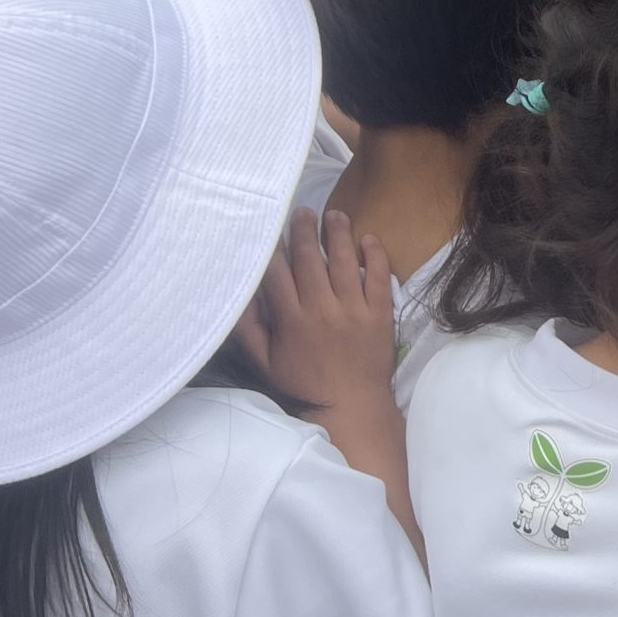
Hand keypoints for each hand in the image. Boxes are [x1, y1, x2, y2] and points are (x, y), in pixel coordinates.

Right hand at [236, 209, 396, 413]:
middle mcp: (321, 309)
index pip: (278, 273)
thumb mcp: (265, 363)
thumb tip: (238, 296)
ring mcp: (353, 310)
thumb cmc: (304, 384)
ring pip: (343, 261)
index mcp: (291, 320)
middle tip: (301, 210)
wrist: (351, 406)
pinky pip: (378, 277)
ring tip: (334, 214)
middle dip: (303, 230)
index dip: (273, 248)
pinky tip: (368, 238)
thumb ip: (248, 329)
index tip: (270, 228)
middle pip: (309, 259)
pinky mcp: (379, 314)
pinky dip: (374, 255)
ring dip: (338, 233)